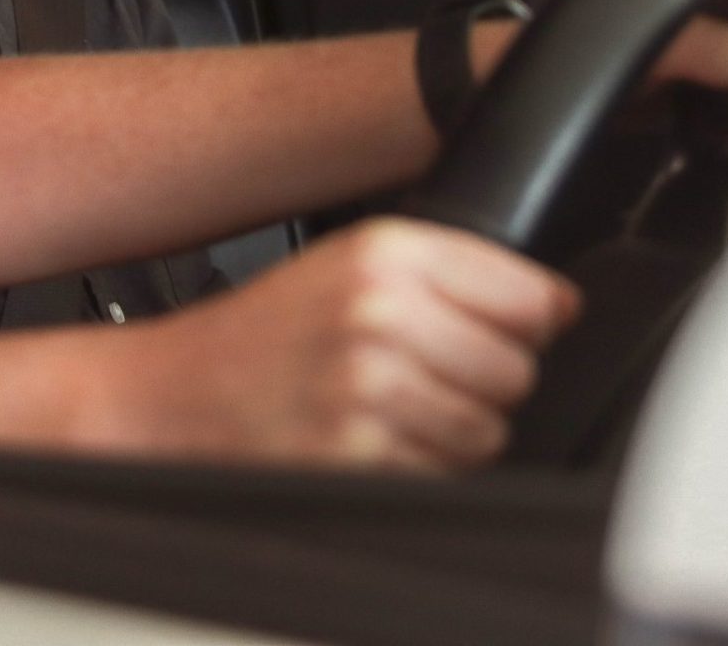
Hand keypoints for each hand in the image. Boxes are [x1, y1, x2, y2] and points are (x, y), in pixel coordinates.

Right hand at [113, 218, 577, 471]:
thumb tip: (558, 306)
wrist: (170, 396)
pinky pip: (445, 474)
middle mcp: (378, 312)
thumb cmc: (262, 335)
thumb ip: (449, 271)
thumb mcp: (346, 264)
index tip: (501, 329)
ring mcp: (368, 386)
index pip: (528, 294)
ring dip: (454, 431)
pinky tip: (370, 440)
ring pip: (490, 428)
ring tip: (391, 407)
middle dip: (483, 379)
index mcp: (384, 252)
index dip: (526, 320)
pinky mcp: (358, 453)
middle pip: (517, 367)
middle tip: (423, 372)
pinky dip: (418, 469)